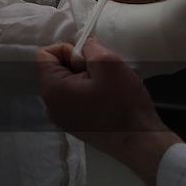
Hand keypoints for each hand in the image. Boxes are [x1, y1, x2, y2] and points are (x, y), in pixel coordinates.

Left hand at [37, 39, 181, 185]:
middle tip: (102, 73)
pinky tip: (107, 97)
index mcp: (52, 89)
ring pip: (68, 83)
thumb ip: (91, 48)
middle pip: (56, 69)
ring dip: (86, 77)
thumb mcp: (108, 64)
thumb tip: (85, 45)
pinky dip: (89, 91)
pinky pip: (75, 98)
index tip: (89, 60)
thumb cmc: (123, 103)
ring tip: (107, 86)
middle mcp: (51, 105)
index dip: (69, 50)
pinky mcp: (75, 124)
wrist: (140, 141)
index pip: (45, 54)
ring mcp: (63, 118)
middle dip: (78, 64)